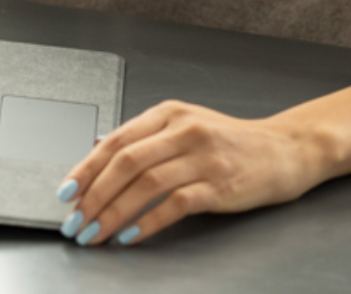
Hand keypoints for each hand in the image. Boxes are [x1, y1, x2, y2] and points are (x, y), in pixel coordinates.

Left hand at [55, 100, 329, 247]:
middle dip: (93, 196)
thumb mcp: (187, 127)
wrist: (285, 150)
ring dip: (112, 214)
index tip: (64, 193)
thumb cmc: (232, 142)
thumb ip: (146, 139)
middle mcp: (184, 130)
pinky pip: (173, 205)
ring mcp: (203, 157)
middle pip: (125, 162)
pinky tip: (130, 236)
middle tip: (75, 222)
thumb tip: (96, 152)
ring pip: (145, 185)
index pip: (116, 141)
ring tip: (94, 235)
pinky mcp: (219, 184)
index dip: (85, 169)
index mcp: (170, 113)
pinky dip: (146, 222)